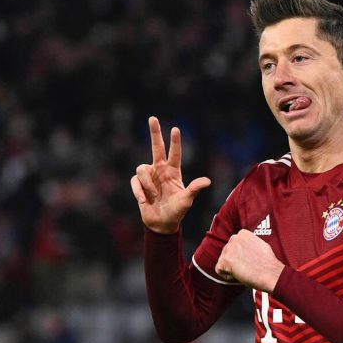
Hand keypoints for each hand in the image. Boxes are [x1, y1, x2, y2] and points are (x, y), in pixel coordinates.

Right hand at [130, 116, 210, 233]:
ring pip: (142, 169)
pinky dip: (139, 191)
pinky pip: (135, 182)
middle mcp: (160, 170)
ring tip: (153, 196)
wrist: (162, 223)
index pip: (175, 153)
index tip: (175, 129)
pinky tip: (144, 201)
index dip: (175, 141)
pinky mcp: (139, 185)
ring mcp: (149, 177)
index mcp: (173, 171)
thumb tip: (207, 181)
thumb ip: (194, 189)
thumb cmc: (177, 211)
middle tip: (153, 118)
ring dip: (147, 183)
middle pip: (156, 147)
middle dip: (154, 133)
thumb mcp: (187, 200)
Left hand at [215, 230, 284, 291]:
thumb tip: (245, 248)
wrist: (270, 272)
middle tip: (245, 267)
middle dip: (234, 260)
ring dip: (231, 267)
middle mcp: (234, 238)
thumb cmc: (268, 262)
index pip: (234, 244)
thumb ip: (249, 243)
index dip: (240, 254)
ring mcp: (229, 249)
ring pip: (223, 260)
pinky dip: (228, 276)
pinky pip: (219, 270)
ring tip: (244, 270)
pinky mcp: (225, 260)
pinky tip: (239, 275)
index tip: (247, 260)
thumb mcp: (260, 244)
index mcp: (243, 233)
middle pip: (227, 252)